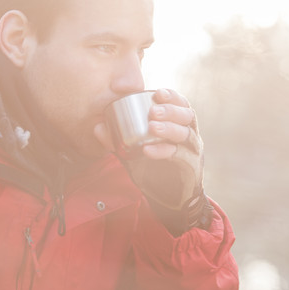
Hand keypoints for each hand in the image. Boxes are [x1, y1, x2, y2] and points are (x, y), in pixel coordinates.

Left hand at [95, 88, 204, 211]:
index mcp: (178, 123)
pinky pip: (178, 156)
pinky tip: (149, 150)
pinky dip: (163, 151)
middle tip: (153, 111)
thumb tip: (97, 127)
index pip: (180, 104)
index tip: (158, 93)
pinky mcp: (190, 165)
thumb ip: (116, 140)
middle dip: (170, 110)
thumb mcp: (131, 151)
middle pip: (186, 115)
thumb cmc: (152, 166)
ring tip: (153, 127)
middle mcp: (189, 133)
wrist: (167, 196)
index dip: (172, 96)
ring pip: (185, 134)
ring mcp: (191, 149)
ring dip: (169, 128)